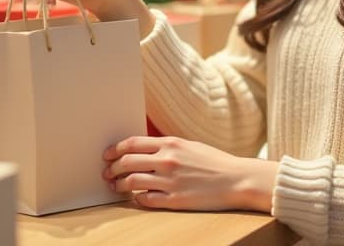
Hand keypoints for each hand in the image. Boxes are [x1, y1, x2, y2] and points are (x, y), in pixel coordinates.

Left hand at [103, 136, 277, 212]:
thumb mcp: (190, 145)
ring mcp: (169, 181)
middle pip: (127, 162)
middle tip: (107, 173)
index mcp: (170, 144)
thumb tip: (145, 149)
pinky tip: (136, 198)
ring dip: (119, 185)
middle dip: (112, 168)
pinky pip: (146, 200)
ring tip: (116, 187)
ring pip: (132, 182)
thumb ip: (167, 146)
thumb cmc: (215, 162)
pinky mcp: (175, 200)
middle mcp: (167, 160)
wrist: (236, 179)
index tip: (107, 155)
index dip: (115, 149)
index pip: (132, 143)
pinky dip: (137, 199)